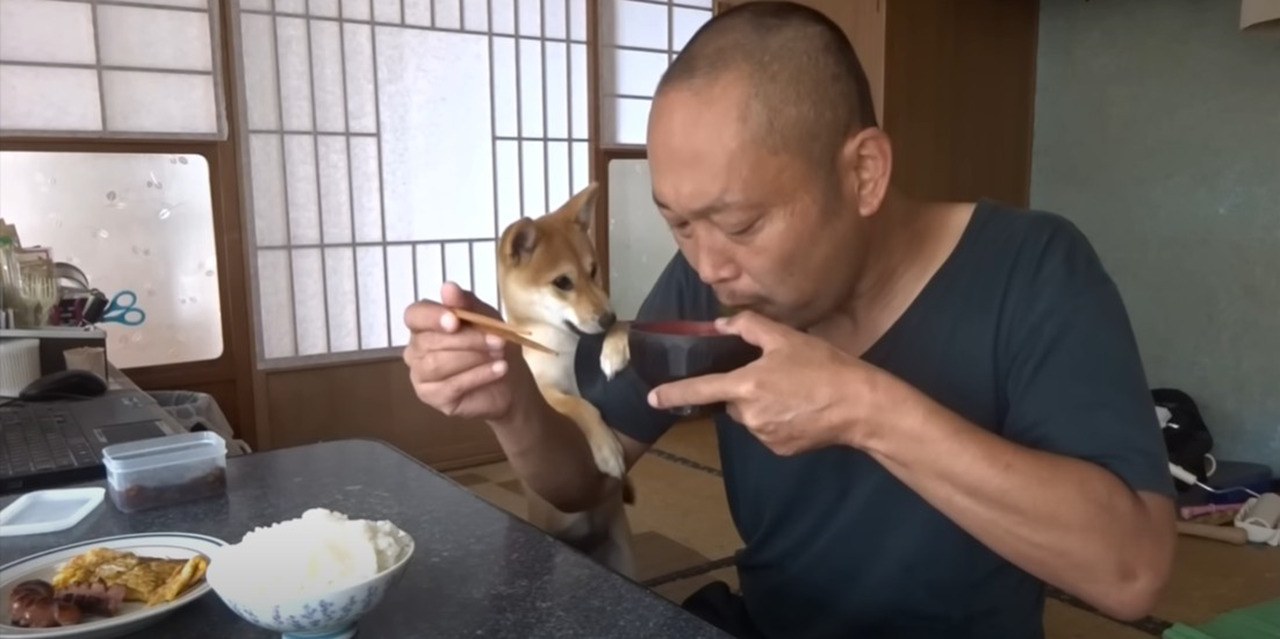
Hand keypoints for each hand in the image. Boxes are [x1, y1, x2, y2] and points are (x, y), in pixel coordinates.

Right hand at [403, 282, 528, 420]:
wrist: (510, 381)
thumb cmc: (493, 345)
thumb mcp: (486, 318)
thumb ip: (466, 303)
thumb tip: (448, 287)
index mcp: (424, 325)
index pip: (414, 315)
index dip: (432, 317)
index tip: (455, 321)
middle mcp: (415, 349)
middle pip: (430, 341)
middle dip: (468, 340)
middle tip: (499, 341)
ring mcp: (420, 375)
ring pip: (437, 364)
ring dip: (474, 357)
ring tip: (500, 355)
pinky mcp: (431, 396)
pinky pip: (450, 385)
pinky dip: (478, 375)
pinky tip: (498, 370)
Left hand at [647, 311, 884, 454]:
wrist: (859, 406)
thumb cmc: (824, 367)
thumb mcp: (787, 338)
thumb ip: (749, 327)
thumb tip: (722, 325)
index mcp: (746, 386)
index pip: (700, 390)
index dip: (673, 394)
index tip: (653, 398)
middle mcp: (749, 415)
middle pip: (731, 401)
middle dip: (744, 389)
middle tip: (775, 376)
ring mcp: (764, 436)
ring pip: (750, 416)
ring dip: (760, 405)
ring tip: (793, 393)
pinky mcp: (780, 449)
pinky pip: (767, 432)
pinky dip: (776, 421)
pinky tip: (799, 410)